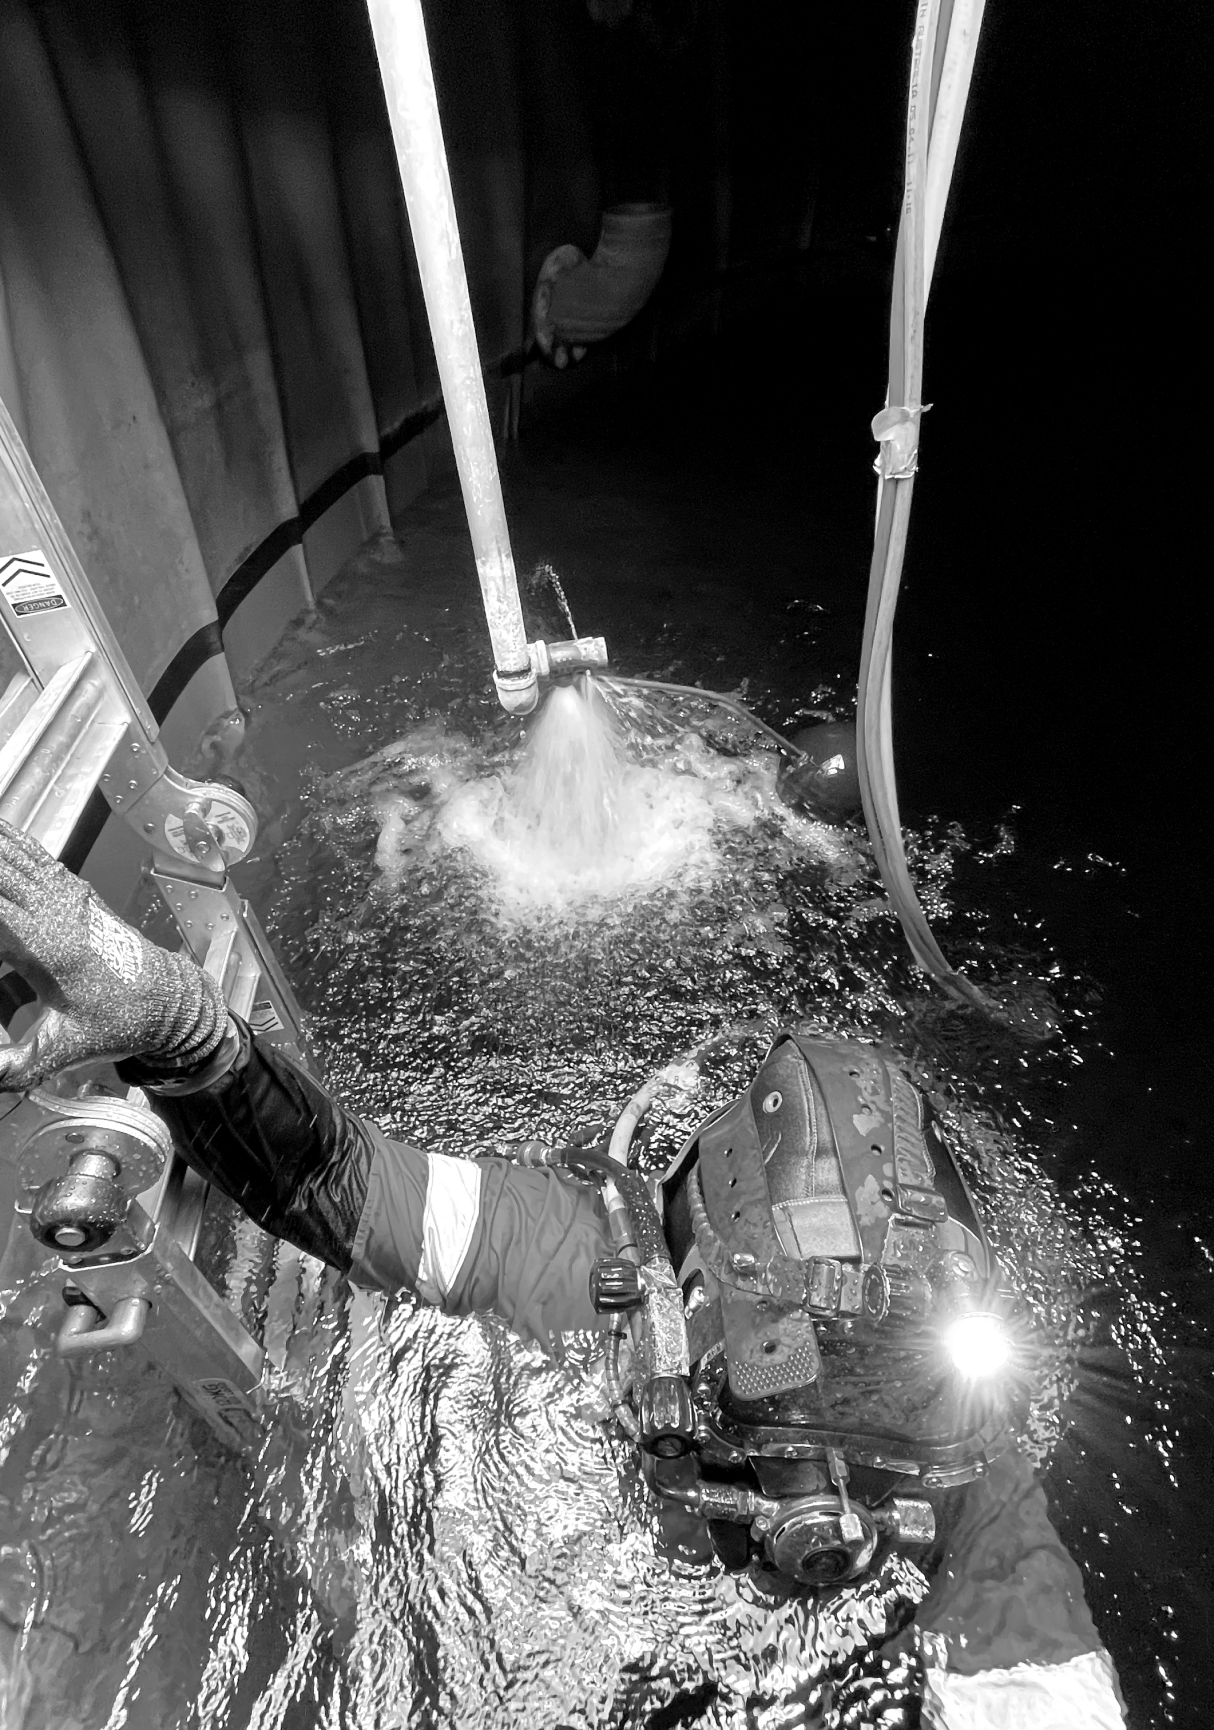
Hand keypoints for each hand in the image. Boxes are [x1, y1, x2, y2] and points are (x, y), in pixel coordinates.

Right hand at [0, 818, 226, 1090]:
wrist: (169, 1001)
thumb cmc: (122, 1020)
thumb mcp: (68, 1048)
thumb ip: (20, 1064)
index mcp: (48, 945)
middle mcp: (56, 912)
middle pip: (3, 873)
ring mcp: (68, 899)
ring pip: (17, 856)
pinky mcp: (76, 894)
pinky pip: (37, 856)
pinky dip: (13, 839)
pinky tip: (2, 825)